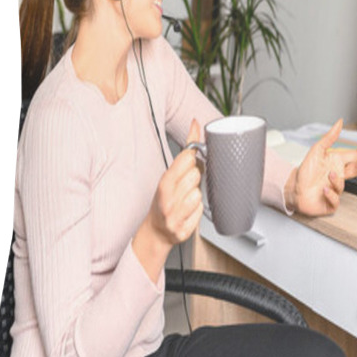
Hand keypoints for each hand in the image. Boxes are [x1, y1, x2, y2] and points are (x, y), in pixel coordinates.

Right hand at [147, 119, 203, 245]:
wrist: (157, 232)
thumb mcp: (171, 174)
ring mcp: (174, 216)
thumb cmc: (165, 199)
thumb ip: (186, 152)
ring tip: (186, 200)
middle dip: (195, 179)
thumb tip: (196, 125)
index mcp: (164, 182)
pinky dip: (197, 211)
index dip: (193, 157)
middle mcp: (167, 199)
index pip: (186, 159)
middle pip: (196, 175)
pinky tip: (188, 213)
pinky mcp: (183, 230)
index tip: (193, 158)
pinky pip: (200, 212)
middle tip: (187, 185)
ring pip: (199, 194)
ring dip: (196, 196)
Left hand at [286, 119, 356, 215]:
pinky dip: (330, 194)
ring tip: (329, 175)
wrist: (293, 189)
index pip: (355, 156)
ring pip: (342, 185)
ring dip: (336, 180)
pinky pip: (335, 199)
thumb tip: (339, 123)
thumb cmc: (305, 171)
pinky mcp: (330, 202)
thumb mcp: (317, 150)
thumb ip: (329, 137)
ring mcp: (335, 189)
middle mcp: (338, 175)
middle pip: (356, 169)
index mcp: (337, 163)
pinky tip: (324, 189)